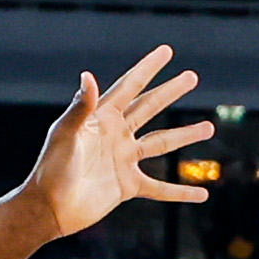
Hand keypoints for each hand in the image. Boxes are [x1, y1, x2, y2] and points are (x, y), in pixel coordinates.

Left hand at [26, 49, 214, 231]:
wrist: (49, 208)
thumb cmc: (52, 168)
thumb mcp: (66, 134)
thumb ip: (81, 107)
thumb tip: (88, 76)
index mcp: (102, 118)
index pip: (129, 86)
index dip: (148, 68)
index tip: (167, 51)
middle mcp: (116, 135)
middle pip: (149, 108)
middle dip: (170, 92)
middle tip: (191, 77)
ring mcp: (124, 160)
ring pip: (161, 144)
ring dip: (185, 136)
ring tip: (209, 127)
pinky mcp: (128, 186)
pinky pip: (160, 188)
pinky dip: (180, 192)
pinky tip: (201, 194)